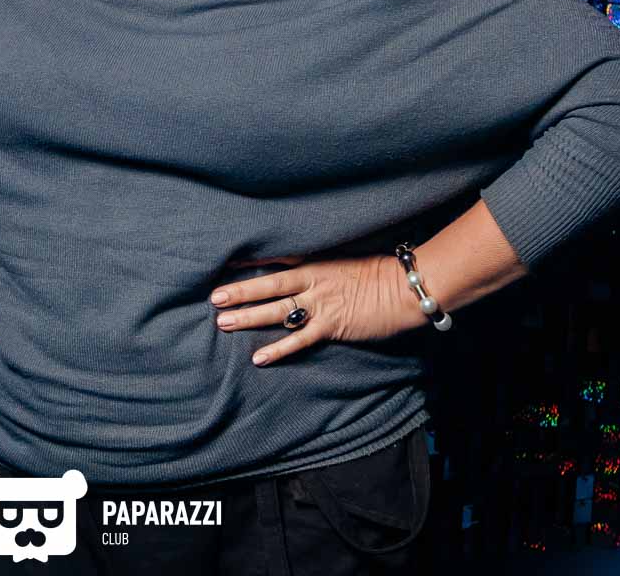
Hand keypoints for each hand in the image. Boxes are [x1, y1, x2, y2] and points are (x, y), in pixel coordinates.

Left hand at [208, 252, 426, 365]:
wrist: (404, 289)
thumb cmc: (379, 274)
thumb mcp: (345, 263)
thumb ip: (322, 268)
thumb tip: (305, 274)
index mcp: (315, 264)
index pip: (276, 262)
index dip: (250, 263)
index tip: (226, 264)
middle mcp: (313, 282)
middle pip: (268, 286)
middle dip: (240, 292)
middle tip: (214, 297)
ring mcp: (320, 305)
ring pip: (277, 311)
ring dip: (249, 317)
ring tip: (223, 322)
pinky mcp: (331, 326)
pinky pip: (298, 340)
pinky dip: (278, 349)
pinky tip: (258, 357)